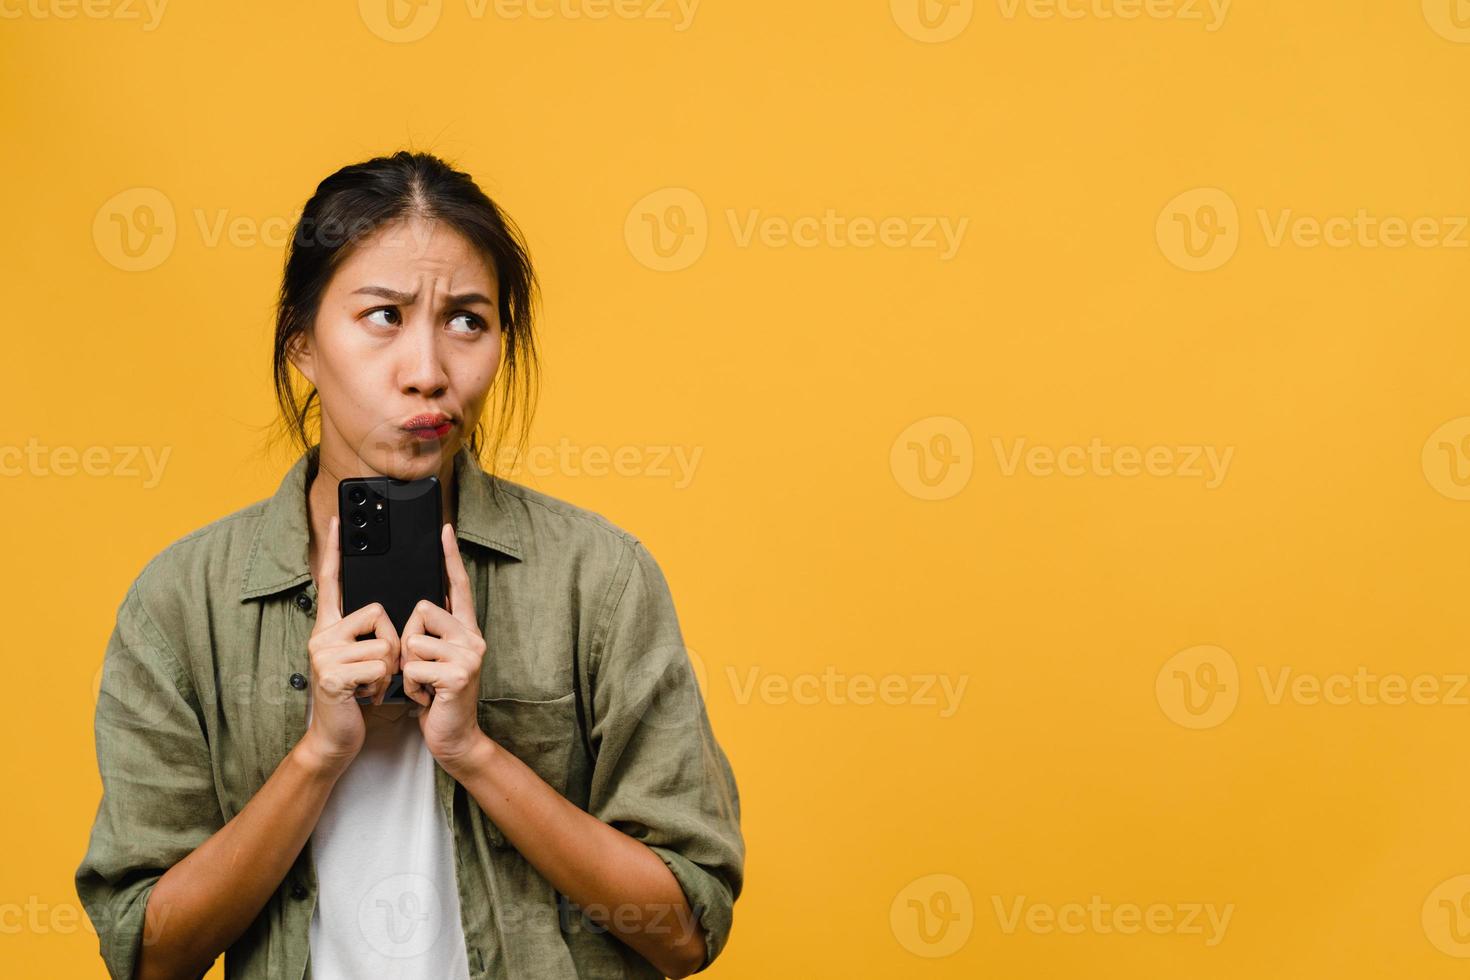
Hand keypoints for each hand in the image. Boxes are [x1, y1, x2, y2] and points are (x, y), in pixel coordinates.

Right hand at [300, 515, 401, 772]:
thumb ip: (368, 633)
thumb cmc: (356, 697)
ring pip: (383, 642)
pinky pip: (378, 663)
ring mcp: (323, 653)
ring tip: (369, 686)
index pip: (331, 581)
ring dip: (388, 670)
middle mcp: (321, 634)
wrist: (337, 737)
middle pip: (377, 613)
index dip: (334, 550)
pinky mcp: (331, 673)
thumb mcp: (364, 659)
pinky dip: (380, 685)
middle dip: (390, 645)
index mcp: (330, 627)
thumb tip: (388, 612)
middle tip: (374, 672)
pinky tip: (364, 697)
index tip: (337, 520)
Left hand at [401, 523, 487, 765]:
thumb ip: (433, 633)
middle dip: (408, 640)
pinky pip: (414, 666)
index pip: (458, 585)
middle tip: (420, 668)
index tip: (444, 528)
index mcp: (466, 629)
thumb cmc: (439, 698)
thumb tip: (419, 605)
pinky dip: (412, 687)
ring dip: (407, 668)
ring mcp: (468, 655)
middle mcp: (473, 637)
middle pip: (422, 609)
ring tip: (423, 685)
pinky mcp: (458, 675)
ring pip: (413, 640)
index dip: (449, 556)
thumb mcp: (435, 660)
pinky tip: (426, 698)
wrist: (454, 737)